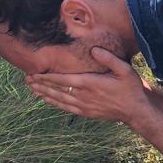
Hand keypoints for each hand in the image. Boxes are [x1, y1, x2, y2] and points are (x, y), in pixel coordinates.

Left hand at [26, 47, 151, 124]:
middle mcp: (84, 96)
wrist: (135, 111)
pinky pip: (66, 108)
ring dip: (45, 94)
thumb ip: (109, 59)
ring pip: (59, 100)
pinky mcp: (86, 113)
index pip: (63, 80)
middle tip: (27, 80)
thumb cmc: (130, 89)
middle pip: (57, 90)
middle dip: (41, 85)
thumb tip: (94, 49)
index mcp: (90, 84)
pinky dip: (55, 104)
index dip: (47, 77)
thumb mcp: (125, 70)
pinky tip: (47, 100)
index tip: (35, 73)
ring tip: (32, 90)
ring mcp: (84, 106)